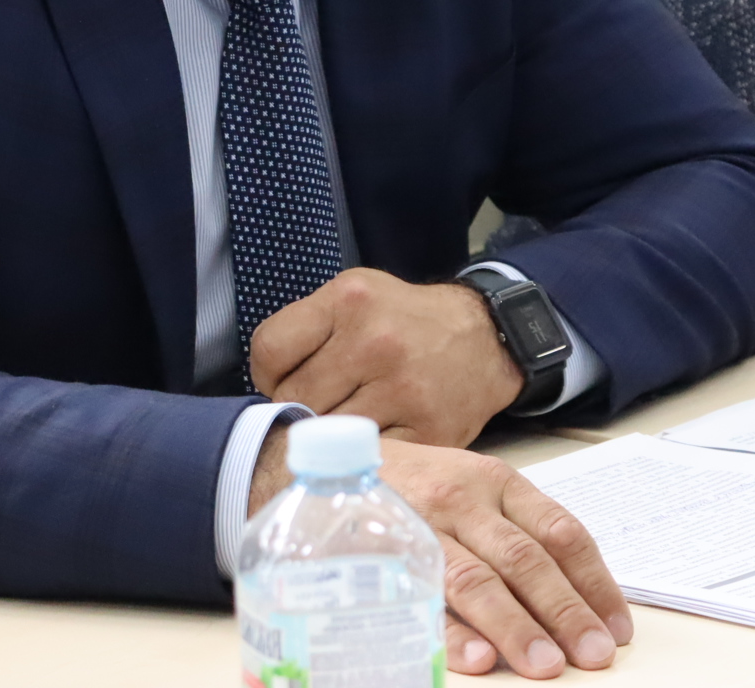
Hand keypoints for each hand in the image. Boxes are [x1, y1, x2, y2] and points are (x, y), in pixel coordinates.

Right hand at [249, 429, 630, 677]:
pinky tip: (478, 658)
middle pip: (524, 559)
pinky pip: (422, 598)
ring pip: (476, 578)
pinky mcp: (383, 554)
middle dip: (563, 610)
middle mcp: (464, 500)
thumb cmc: (417, 486)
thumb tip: (577, 598)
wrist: (326, 463)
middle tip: (591, 655)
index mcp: (498, 483)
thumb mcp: (474, 489)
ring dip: (514, 626)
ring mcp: (422, 526)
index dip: (593, 582)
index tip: (615, 628)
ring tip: (544, 665)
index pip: (561, 532)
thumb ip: (517, 532)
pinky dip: (452, 631)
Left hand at [251, 268, 522, 446]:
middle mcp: (376, 341)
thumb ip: (309, 329)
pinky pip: (367, 458)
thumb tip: (267, 390)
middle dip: (299, 409)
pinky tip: (371, 441)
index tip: (289, 379)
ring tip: (344, 424)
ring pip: (327, 435)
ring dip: (327, 438)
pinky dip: (361, 457)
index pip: (270, 351)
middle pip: (296, 400)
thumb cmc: (406, 320)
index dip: (270, 374)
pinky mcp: (428, 430)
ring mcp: (404, 388)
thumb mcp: (356, 295)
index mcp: (350, 300)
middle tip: (320, 405)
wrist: (487, 337)